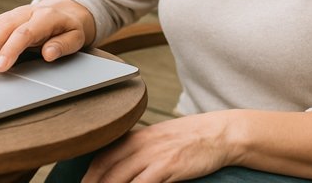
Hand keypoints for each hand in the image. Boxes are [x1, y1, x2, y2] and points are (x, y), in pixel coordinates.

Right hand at [0, 0, 94, 71]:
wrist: (66, 10)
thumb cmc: (70, 27)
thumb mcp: (76, 38)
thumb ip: (63, 45)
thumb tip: (49, 54)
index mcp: (45, 17)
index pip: (23, 33)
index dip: (9, 50)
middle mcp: (27, 12)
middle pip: (3, 27)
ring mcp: (15, 13)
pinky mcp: (7, 17)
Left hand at [84, 114, 233, 182]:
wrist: (220, 133)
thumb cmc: (193, 139)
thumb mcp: (162, 139)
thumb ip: (143, 149)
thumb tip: (126, 165)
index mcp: (138, 136)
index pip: (104, 155)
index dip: (90, 174)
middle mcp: (141, 144)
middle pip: (107, 168)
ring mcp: (153, 155)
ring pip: (119, 178)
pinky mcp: (167, 166)